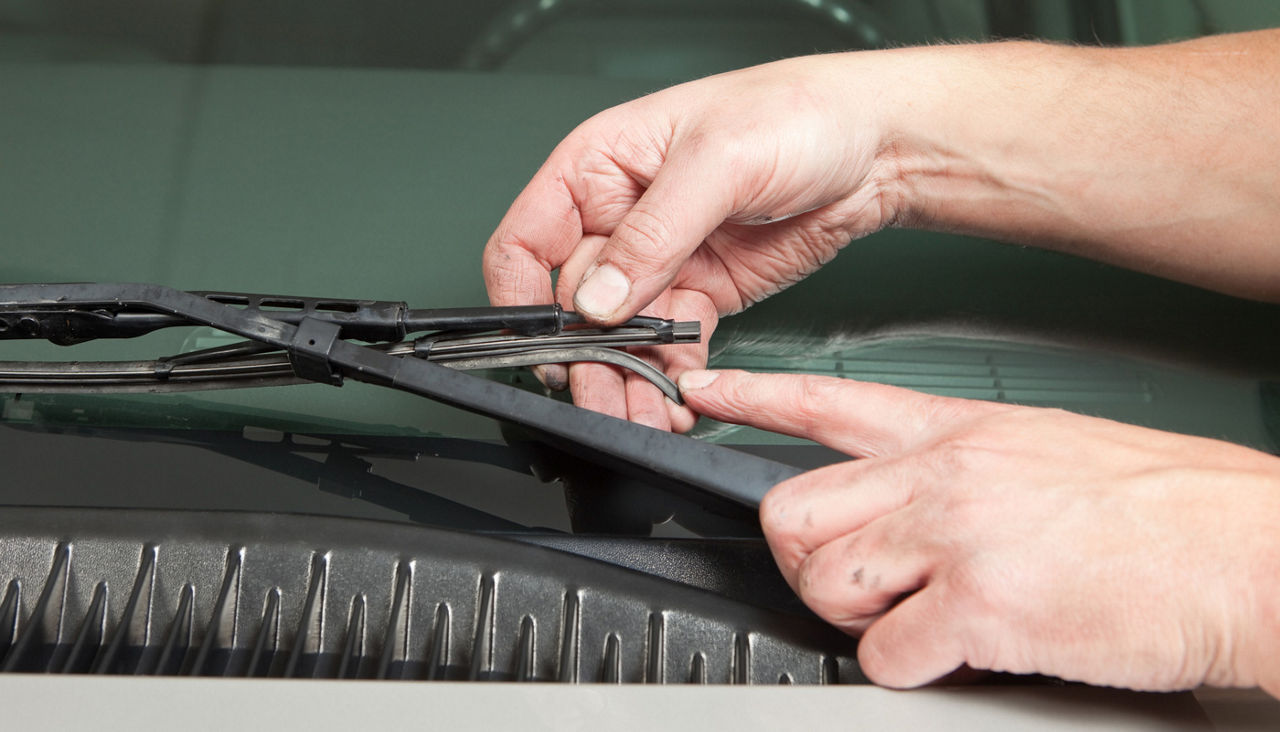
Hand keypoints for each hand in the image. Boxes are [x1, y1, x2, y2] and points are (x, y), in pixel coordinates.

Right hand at [483, 54, 899, 430]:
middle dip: (586, 358)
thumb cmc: (796, 113)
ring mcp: (660, 260)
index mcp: (598, 168)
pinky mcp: (701, 292)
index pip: (527, 241)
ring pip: (620, 337)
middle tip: (602, 397)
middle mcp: (620, 218)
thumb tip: (599, 298)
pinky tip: (677, 399)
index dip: (522, 298)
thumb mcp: (717, 161)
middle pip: (573, 305)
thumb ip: (652, 233)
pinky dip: (670, 376)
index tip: (544, 344)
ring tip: (641, 414)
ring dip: (626, 380)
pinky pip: (669, 345)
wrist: (876, 146)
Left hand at [678, 369, 1279, 694]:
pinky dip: (903, 666)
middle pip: (792, 507)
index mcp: (960, 431)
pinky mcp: (983, 605)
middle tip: (847, 580)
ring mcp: (958, 535)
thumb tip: (913, 505)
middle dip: (801, 557)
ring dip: (850, 613)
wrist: (1250, 551)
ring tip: (910, 617)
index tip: (703, 391)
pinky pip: (884, 651)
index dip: (751, 395)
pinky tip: (951, 652)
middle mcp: (944, 474)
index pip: (826, 400)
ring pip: (823, 577)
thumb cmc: (1168, 506)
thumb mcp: (1048, 449)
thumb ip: (966, 467)